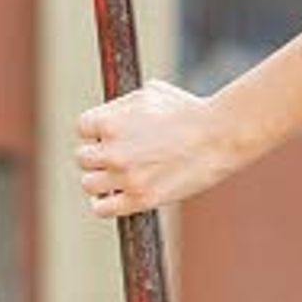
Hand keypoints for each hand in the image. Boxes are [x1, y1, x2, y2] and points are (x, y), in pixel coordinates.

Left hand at [76, 79, 236, 217]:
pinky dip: (102, 203)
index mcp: (111, 121)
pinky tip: (109, 197)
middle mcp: (113, 150)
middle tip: (114, 155)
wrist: (219, 135)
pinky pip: (102, 208)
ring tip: (112, 177)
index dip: (95, 131)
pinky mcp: (140, 198)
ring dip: (98, 179)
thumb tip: (109, 114)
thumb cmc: (189, 110)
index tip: (106, 136)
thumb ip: (123, 105)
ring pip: (88, 183)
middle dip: (96, 155)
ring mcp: (125, 176)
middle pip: (82, 157)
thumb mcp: (151, 93)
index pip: (82, 128)